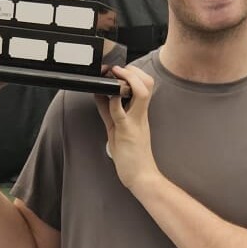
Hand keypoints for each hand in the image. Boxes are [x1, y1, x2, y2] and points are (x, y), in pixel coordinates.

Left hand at [94, 65, 157, 192]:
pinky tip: (109, 95)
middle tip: (118, 70)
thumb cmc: (132, 156)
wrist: (141, 177)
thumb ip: (109, 111)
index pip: (143, 85)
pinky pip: (121, 112)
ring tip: (117, 76)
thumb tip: (99, 94)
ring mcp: (136, 122)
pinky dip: (114, 101)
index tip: (119, 70)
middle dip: (133, 71)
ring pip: (140, 92)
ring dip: (128, 80)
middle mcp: (141, 115)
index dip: (133, 73)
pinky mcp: (127, 132)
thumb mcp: (117, 128)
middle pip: (147, 83)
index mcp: (140, 113)